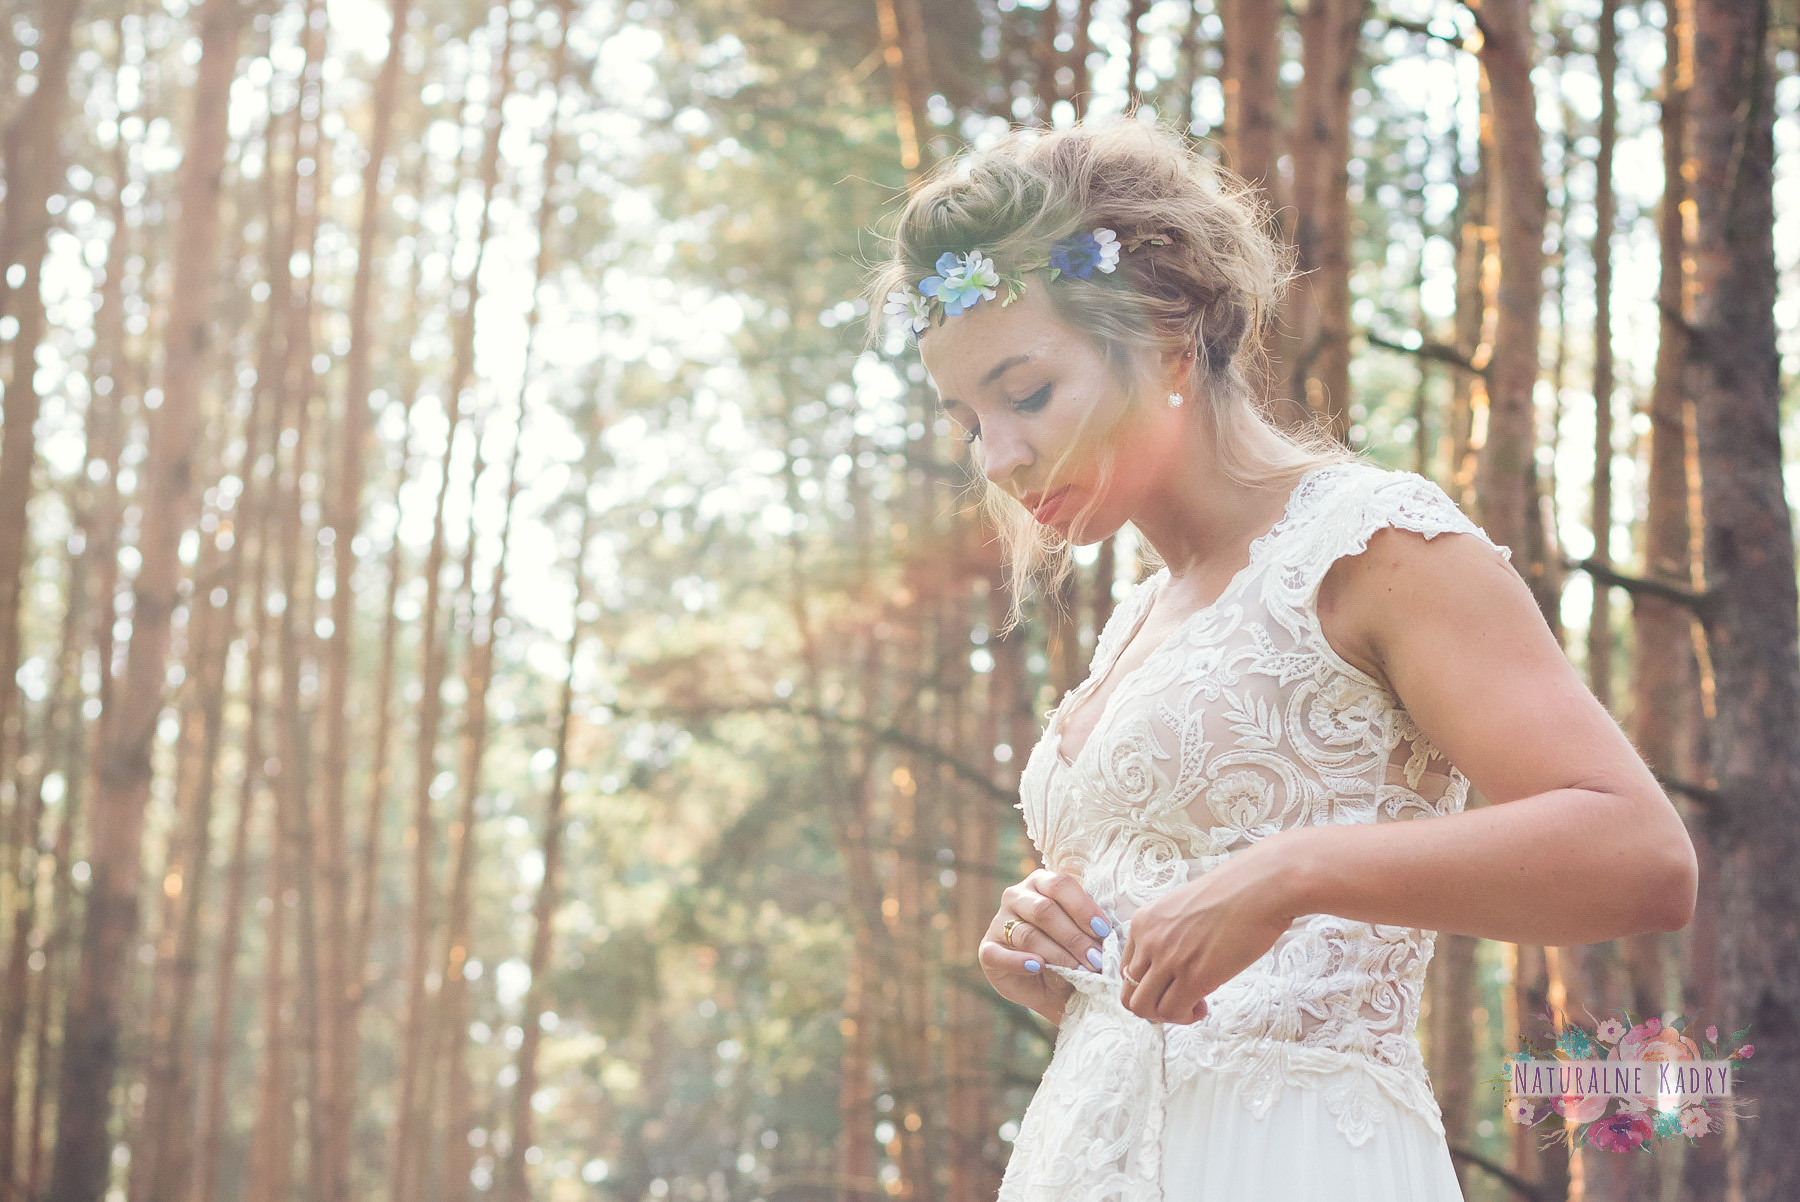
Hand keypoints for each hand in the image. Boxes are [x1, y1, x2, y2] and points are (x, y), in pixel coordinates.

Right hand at [979, 868, 1113, 1024]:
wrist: (1052, 988)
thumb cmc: (1070, 952)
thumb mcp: (1083, 935)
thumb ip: (1089, 928)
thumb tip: (1104, 934)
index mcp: (1042, 883)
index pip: (1060, 884)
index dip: (1082, 907)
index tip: (1103, 931)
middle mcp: (1017, 896)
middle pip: (1044, 910)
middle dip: (1073, 936)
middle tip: (1095, 959)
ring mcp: (1000, 922)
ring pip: (1027, 934)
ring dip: (1056, 954)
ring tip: (1078, 970)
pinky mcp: (988, 949)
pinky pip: (999, 954)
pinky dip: (1019, 961)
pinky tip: (1037, 966)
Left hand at [1119, 836, 1300, 1024]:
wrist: (1261, 887)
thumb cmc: (1233, 893)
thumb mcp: (1184, 908)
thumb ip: (1169, 933)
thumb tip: (1175, 962)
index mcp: (1143, 921)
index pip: (1126, 970)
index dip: (1147, 985)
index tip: (1169, 985)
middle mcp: (1149, 941)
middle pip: (1130, 994)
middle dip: (1153, 1006)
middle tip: (1179, 1002)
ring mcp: (1169, 959)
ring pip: (1145, 1008)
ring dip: (1168, 1015)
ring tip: (1192, 1005)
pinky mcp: (1194, 977)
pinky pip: (1172, 1012)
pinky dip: (1185, 1016)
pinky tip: (1203, 1006)